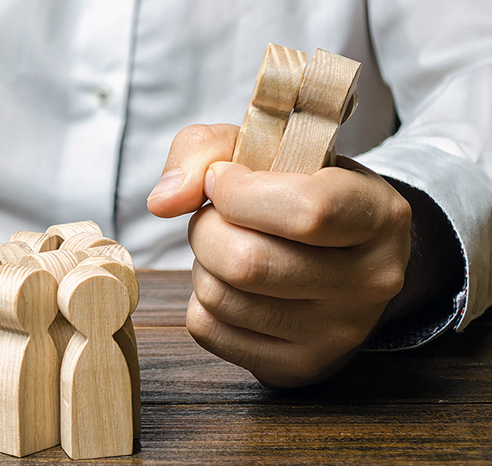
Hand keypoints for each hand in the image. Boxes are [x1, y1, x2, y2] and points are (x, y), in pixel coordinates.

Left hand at [148, 124, 410, 387]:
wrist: (342, 257)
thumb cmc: (298, 192)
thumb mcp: (269, 147)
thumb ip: (207, 149)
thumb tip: (163, 200)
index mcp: (379, 216)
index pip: (307, 210)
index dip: (240, 192)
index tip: (225, 179)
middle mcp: (370, 282)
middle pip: (247, 262)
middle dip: (206, 228)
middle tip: (214, 216)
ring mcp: (337, 333)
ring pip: (220, 297)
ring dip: (202, 263)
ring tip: (227, 246)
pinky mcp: (298, 365)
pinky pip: (208, 329)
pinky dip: (201, 299)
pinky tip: (230, 283)